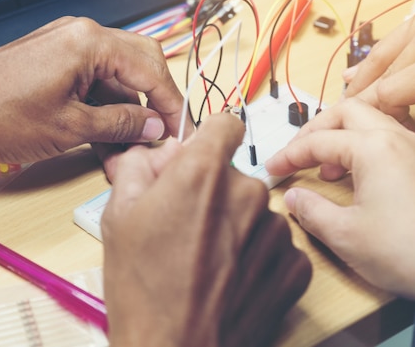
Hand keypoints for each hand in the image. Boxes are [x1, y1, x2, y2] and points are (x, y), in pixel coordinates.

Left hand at [0, 17, 193, 168]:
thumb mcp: (71, 128)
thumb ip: (121, 125)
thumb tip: (155, 126)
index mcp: (90, 43)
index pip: (151, 70)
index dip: (171, 103)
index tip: (181, 129)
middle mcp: (82, 34)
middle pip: (142, 61)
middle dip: (156, 97)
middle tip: (164, 130)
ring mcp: (68, 44)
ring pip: (120, 71)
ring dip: (131, 103)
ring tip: (134, 139)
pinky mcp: (57, 58)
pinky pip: (97, 76)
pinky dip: (108, 102)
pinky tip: (109, 130)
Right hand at [101, 114, 311, 346]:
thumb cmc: (143, 290)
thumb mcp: (119, 217)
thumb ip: (139, 166)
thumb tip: (161, 152)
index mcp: (204, 172)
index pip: (226, 124)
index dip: (211, 140)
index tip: (204, 160)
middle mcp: (248, 192)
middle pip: (237, 175)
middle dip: (216, 193)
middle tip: (191, 229)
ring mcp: (276, 230)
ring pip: (258, 211)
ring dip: (239, 227)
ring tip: (211, 262)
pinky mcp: (294, 264)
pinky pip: (277, 245)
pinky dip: (259, 257)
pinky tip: (233, 279)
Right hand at [265, 98, 414, 298]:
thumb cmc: (401, 250)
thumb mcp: (343, 234)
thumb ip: (310, 209)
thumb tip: (293, 196)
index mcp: (374, 147)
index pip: (320, 141)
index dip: (290, 155)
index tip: (272, 169)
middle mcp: (397, 136)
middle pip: (347, 111)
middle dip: (317, 129)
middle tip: (297, 153)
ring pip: (370, 120)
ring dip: (341, 135)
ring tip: (325, 166)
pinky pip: (388, 136)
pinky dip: (363, 144)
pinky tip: (354, 173)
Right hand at [344, 0, 414, 166]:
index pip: (388, 95)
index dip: (376, 119)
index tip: (378, 136)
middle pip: (377, 78)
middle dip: (360, 106)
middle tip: (349, 128)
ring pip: (378, 57)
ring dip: (361, 84)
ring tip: (345, 105)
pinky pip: (390, 39)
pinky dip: (372, 59)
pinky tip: (358, 70)